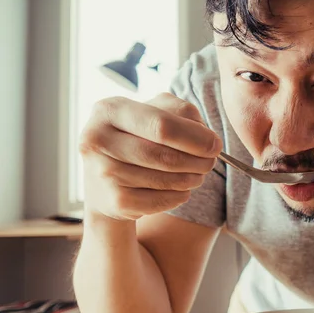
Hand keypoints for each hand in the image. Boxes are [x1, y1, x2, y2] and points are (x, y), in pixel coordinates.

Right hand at [79, 93, 221, 220]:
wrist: (104, 180)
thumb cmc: (138, 138)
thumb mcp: (155, 112)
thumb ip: (182, 113)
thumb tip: (207, 138)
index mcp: (109, 110)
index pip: (162, 124)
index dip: (195, 137)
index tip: (215, 145)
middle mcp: (97, 140)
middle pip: (165, 155)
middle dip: (198, 161)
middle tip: (211, 162)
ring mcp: (103, 173)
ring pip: (166, 179)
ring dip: (192, 178)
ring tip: (198, 174)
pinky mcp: (114, 202)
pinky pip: (162, 200)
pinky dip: (179, 195)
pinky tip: (180, 188)